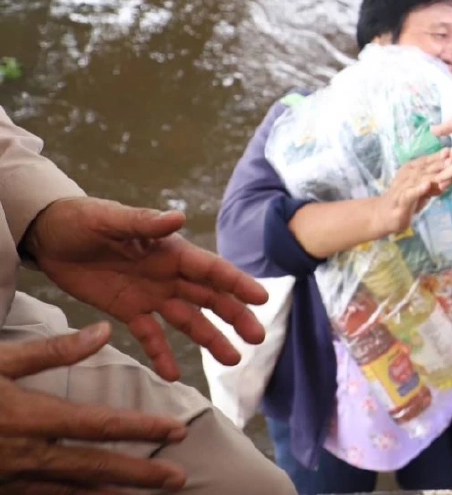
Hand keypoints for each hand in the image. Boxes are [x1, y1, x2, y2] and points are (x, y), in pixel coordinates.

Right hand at [0, 322, 188, 492]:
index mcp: (30, 417)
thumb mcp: (0, 362)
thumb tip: (103, 330)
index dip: (141, 430)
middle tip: (180, 478)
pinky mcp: (2, 489)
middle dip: (140, 473)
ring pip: (72, 490)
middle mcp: (26, 454)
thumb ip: (53, 352)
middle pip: (94, 466)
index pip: (99, 426)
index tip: (177, 432)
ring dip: (114, 493)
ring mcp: (12, 477)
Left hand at [21, 198, 268, 382]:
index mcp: (169, 251)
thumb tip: (180, 217)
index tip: (262, 298)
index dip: (236, 283)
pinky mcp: (126, 311)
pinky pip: (150, 335)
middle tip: (257, 338)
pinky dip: (162, 354)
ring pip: (188, 320)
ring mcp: (150, 295)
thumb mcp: (109, 219)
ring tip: (232, 360)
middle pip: (209, 298)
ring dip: (210, 338)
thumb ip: (144, 223)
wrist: (49, 235)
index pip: (210, 269)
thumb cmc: (81, 219)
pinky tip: (173, 375)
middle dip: (235, 316)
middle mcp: (167, 275)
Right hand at [372, 152, 448, 238]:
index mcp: (411, 169)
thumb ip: (436, 181)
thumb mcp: (423, 188)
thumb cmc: (407, 199)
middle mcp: (406, 174)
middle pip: (426, 167)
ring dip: (433, 174)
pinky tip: (427, 185)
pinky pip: (410, 193)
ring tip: (445, 170)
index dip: (440, 156)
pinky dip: (418, 189)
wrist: (384, 215)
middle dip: (440, 163)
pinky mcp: (400, 199)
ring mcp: (402, 186)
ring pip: (419, 178)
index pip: (427, 160)